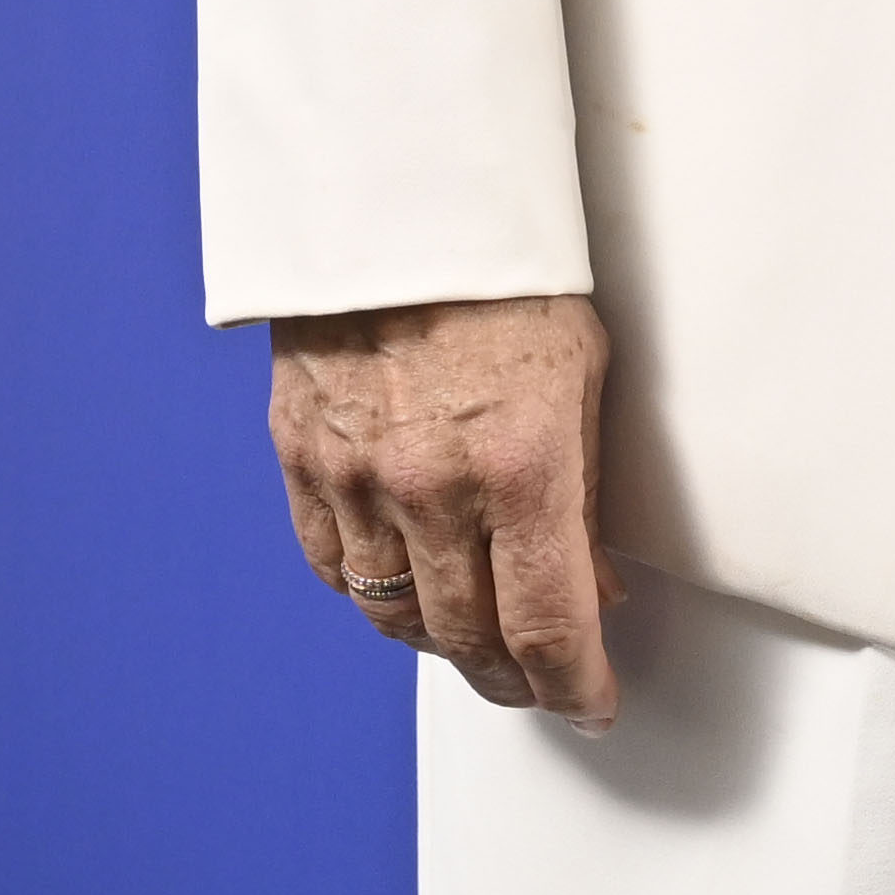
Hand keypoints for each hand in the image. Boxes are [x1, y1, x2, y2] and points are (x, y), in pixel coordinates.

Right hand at [267, 293, 619, 725]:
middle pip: (468, 640)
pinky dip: (371, 594)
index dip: (574, 687)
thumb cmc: (505, 270)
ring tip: (477, 644)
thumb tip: (595, 586)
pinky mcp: (300, 454)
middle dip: (514, 680)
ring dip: (442, 647)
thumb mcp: (582, 375)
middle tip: (541, 686)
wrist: (399, 190)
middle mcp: (432, 484)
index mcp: (521, 463)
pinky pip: (332, 565)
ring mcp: (355, 475)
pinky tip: (404, 589)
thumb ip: (585, 492)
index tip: (593, 703)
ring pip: (393, 617)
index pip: (547, 626)